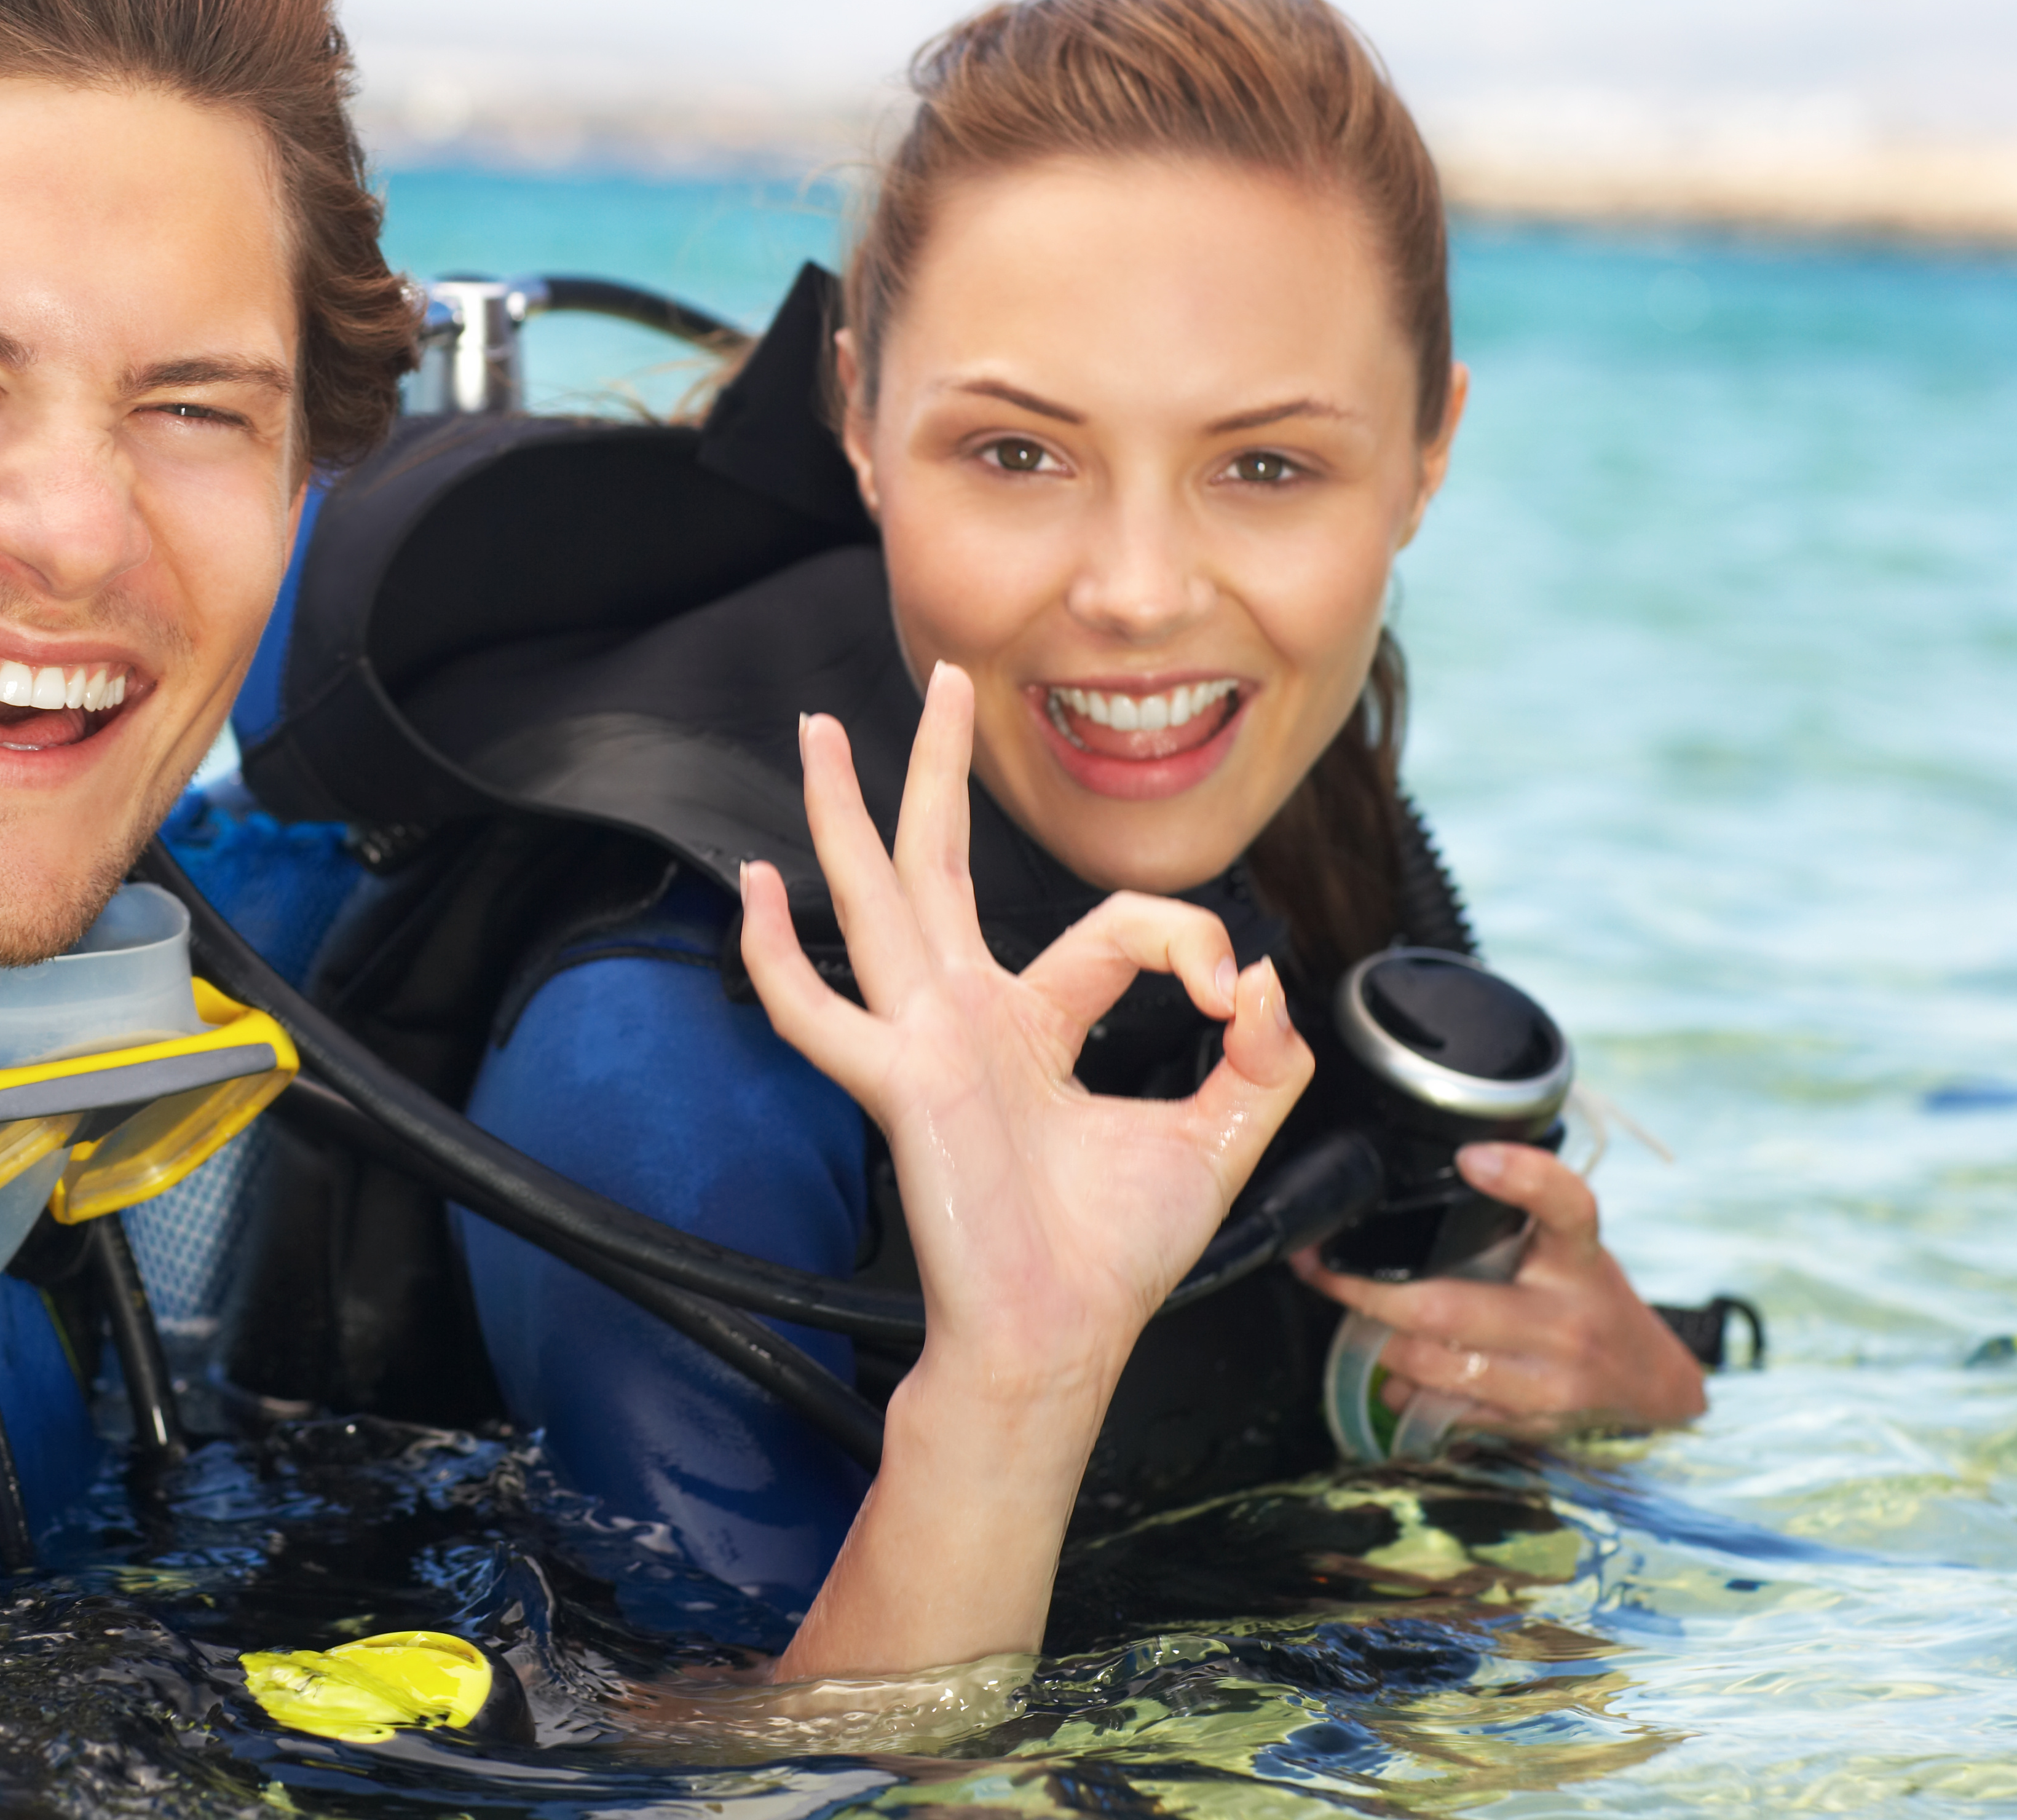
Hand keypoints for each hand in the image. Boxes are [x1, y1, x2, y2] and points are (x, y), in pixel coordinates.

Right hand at [738, 664, 1311, 1678]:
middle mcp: (967, 1016)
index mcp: (1033, 1024)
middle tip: (943, 675)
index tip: (1234, 994)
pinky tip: (754, 891)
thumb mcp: (1219, 1139)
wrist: (1064, 1341)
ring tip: (819, 733)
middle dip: (938, 767)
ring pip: (874, 900)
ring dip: (844, 813)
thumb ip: (1259, 1059)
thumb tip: (1262, 982)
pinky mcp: (899, 1084)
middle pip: (943, 862)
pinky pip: (816, 1013)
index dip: (1187, 939)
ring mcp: (923, 1043)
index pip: (1113, 926)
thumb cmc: (1113, 1257)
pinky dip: (777, 956)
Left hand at [1292, 1140, 1705, 1436]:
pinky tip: (1396, 1373)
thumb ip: (1509, 1218)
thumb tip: (1413, 1190)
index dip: (1523, 1178)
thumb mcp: (1565, 1248)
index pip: (1565, 1207)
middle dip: (1365, 1290)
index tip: (1470, 1157)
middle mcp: (1567, 1320)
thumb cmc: (1585, 1299)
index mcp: (1578, 1259)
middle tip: (1320, 1267)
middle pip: (1447, 1307)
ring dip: (1376, 1343)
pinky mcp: (1528, 1426)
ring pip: (1431, 1364)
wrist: (1650, 1384)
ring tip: (1358, 1317)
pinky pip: (1439, 1410)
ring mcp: (1549, 1381)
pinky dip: (1402, 1391)